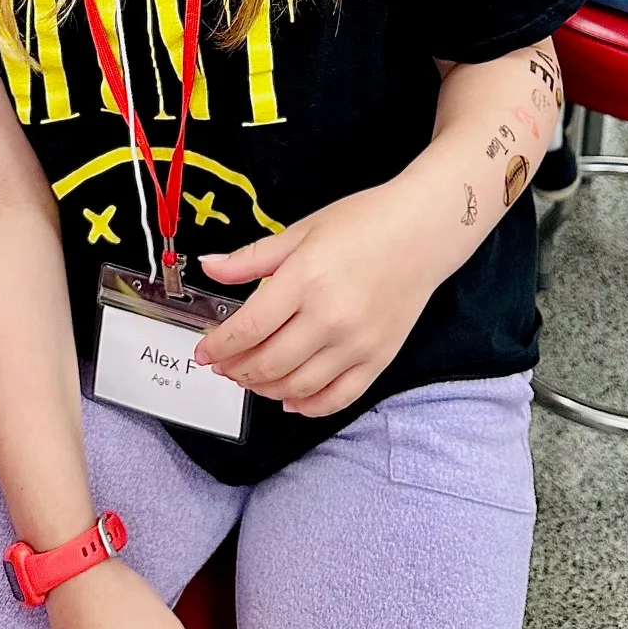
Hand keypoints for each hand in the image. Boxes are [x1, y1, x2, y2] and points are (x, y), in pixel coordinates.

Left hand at [195, 180, 445, 418]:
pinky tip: (291, 399)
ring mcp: (356, 344)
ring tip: (251, 378)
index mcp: (305, 279)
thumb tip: (209, 267)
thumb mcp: (302, 230)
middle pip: (268, 363)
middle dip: (236, 370)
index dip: (219, 346)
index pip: (249, 328)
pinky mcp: (379, 359)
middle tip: (224, 366)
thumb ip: (252, 258)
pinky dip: (309, 406)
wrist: (423, 231)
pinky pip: (338, 398)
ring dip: (265, 389)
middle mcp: (330, 318)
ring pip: (297, 387)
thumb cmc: (363, 223)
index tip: (204, 352)